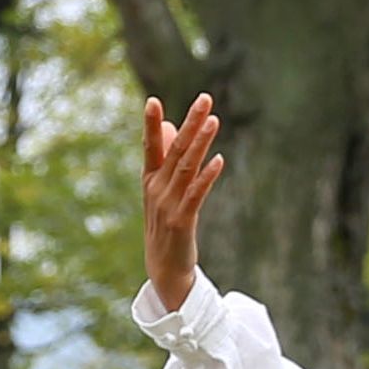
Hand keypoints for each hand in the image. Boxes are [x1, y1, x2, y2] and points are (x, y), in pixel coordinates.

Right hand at [138, 93, 225, 308]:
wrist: (164, 270)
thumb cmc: (165, 225)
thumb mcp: (161, 190)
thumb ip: (165, 157)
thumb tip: (169, 125)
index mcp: (149, 180)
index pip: (150, 146)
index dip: (151, 124)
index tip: (152, 100)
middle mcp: (156, 190)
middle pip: (175, 150)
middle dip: (190, 123)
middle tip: (204, 99)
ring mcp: (168, 206)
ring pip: (187, 168)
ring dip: (201, 143)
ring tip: (214, 120)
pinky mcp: (182, 222)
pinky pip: (196, 194)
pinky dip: (207, 176)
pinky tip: (218, 160)